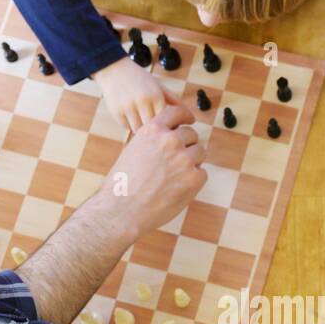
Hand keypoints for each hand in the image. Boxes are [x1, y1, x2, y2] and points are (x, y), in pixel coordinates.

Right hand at [88, 104, 206, 240]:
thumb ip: (153, 140)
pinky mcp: (194, 179)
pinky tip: (177, 189)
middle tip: (176, 162)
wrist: (122, 210)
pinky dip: (194, 180)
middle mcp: (170, 141)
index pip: (176, 112)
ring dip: (192, 161)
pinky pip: (202, 173)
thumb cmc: (123, 184)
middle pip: (191, 134)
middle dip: (186, 145)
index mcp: (153, 130)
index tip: (189, 120)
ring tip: (175, 177)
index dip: (185, 116)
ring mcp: (184, 159)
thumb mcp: (133, 150)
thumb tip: (170, 136)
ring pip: (200, 152)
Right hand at [93, 56, 179, 131]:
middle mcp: (142, 101)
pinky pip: (127, 127)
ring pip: (140, 130)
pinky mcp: (116, 112)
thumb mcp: (157, 85)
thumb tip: (192, 118)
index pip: (168, 120)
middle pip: (154, 128)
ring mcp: (128, 107)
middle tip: (158, 133)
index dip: (169, 128)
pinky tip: (132, 119)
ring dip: (143, 131)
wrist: (113, 68)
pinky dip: (131, 125)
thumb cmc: (139, 78)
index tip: (170, 130)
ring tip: (145, 126)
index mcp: (156, 95)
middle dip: (156, 132)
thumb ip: (173, 100)